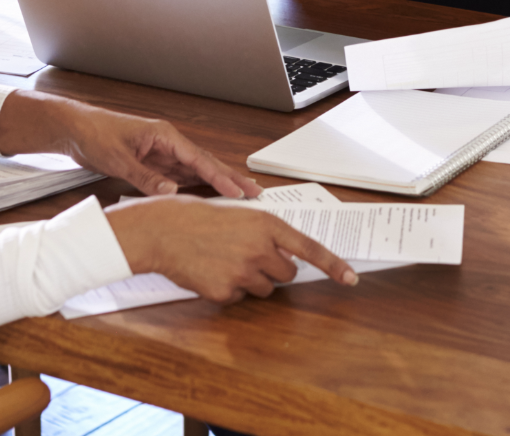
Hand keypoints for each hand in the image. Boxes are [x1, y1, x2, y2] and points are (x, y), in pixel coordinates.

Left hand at [0, 91, 259, 198]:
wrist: (74, 130)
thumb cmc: (95, 134)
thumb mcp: (119, 158)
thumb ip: (146, 178)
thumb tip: (172, 194)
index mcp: (164, 136)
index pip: (199, 159)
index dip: (221, 177)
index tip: (240, 191)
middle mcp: (167, 144)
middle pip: (204, 164)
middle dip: (229, 179)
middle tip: (255, 194)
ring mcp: (161, 154)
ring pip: (195, 172)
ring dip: (216, 185)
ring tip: (239, 198)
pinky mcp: (153, 164)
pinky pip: (180, 178)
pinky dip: (196, 188)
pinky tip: (208, 199)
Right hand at [106, 195, 357, 301]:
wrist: (159, 230)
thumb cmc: (192, 215)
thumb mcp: (233, 211)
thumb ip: (260, 230)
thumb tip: (281, 249)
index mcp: (263, 223)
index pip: (309, 248)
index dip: (333, 265)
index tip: (350, 278)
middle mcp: (259, 248)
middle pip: (287, 274)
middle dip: (274, 269)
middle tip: (248, 255)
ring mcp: (243, 272)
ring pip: (264, 289)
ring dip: (251, 279)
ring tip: (223, 259)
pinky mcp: (227, 292)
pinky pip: (239, 297)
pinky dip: (228, 288)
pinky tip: (209, 270)